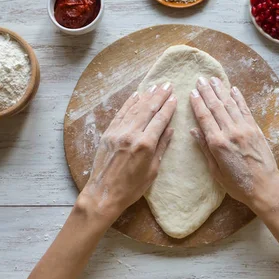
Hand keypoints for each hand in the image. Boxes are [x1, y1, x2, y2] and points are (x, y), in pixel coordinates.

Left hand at [79, 83, 176, 221]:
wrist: (103, 194)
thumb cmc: (131, 187)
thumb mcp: (152, 170)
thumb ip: (161, 147)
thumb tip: (170, 130)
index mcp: (145, 144)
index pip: (160, 119)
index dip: (168, 107)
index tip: (174, 97)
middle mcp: (131, 134)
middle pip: (148, 109)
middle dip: (159, 96)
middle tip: (167, 84)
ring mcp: (118, 132)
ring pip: (134, 109)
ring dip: (146, 96)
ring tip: (155, 87)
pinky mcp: (108, 133)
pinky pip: (121, 114)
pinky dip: (129, 103)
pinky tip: (136, 96)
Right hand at [189, 77, 278, 213]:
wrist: (265, 187)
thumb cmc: (238, 185)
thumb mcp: (216, 171)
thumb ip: (205, 149)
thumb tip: (194, 131)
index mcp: (218, 143)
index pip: (205, 117)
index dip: (197, 103)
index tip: (192, 92)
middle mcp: (231, 132)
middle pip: (216, 107)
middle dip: (207, 92)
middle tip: (200, 79)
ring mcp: (245, 129)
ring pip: (230, 105)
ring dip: (221, 90)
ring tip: (214, 79)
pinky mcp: (255, 129)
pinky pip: (245, 110)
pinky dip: (239, 98)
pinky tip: (233, 90)